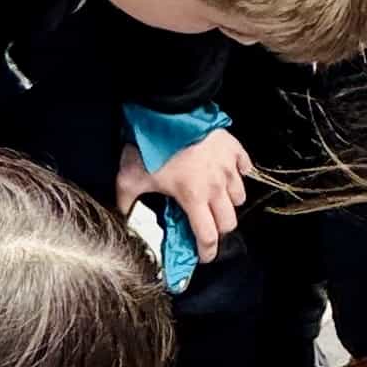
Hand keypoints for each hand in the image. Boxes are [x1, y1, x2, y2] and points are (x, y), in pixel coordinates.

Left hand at [113, 127, 250, 262]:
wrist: (170, 111)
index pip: (207, 236)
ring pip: (239, 197)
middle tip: (207, 227)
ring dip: (228, 202)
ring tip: (216, 198)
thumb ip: (126, 201)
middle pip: (229, 222)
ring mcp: (228, 167)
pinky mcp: (234, 149)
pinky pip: (245, 168)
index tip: (204, 256)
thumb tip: (122, 216)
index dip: (207, 252)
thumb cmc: (152, 145)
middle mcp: (216, 187)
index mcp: (194, 198)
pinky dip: (238, 174)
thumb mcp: (130, 176)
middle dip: (219, 229)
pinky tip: (226, 172)